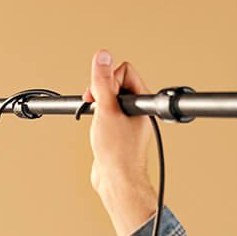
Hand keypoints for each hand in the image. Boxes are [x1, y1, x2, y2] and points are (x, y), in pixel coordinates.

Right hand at [84, 51, 158, 235]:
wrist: (115, 180)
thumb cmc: (117, 152)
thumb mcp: (105, 110)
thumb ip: (102, 81)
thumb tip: (103, 55)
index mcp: (141, 103)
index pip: (125, 72)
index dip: (108, 79)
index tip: (99, 94)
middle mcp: (138, 111)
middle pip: (116, 83)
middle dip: (101, 91)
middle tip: (95, 106)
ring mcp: (128, 121)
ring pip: (110, 99)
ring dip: (98, 105)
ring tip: (97, 120)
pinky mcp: (119, 131)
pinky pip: (107, 114)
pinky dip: (98, 118)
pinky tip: (97, 129)